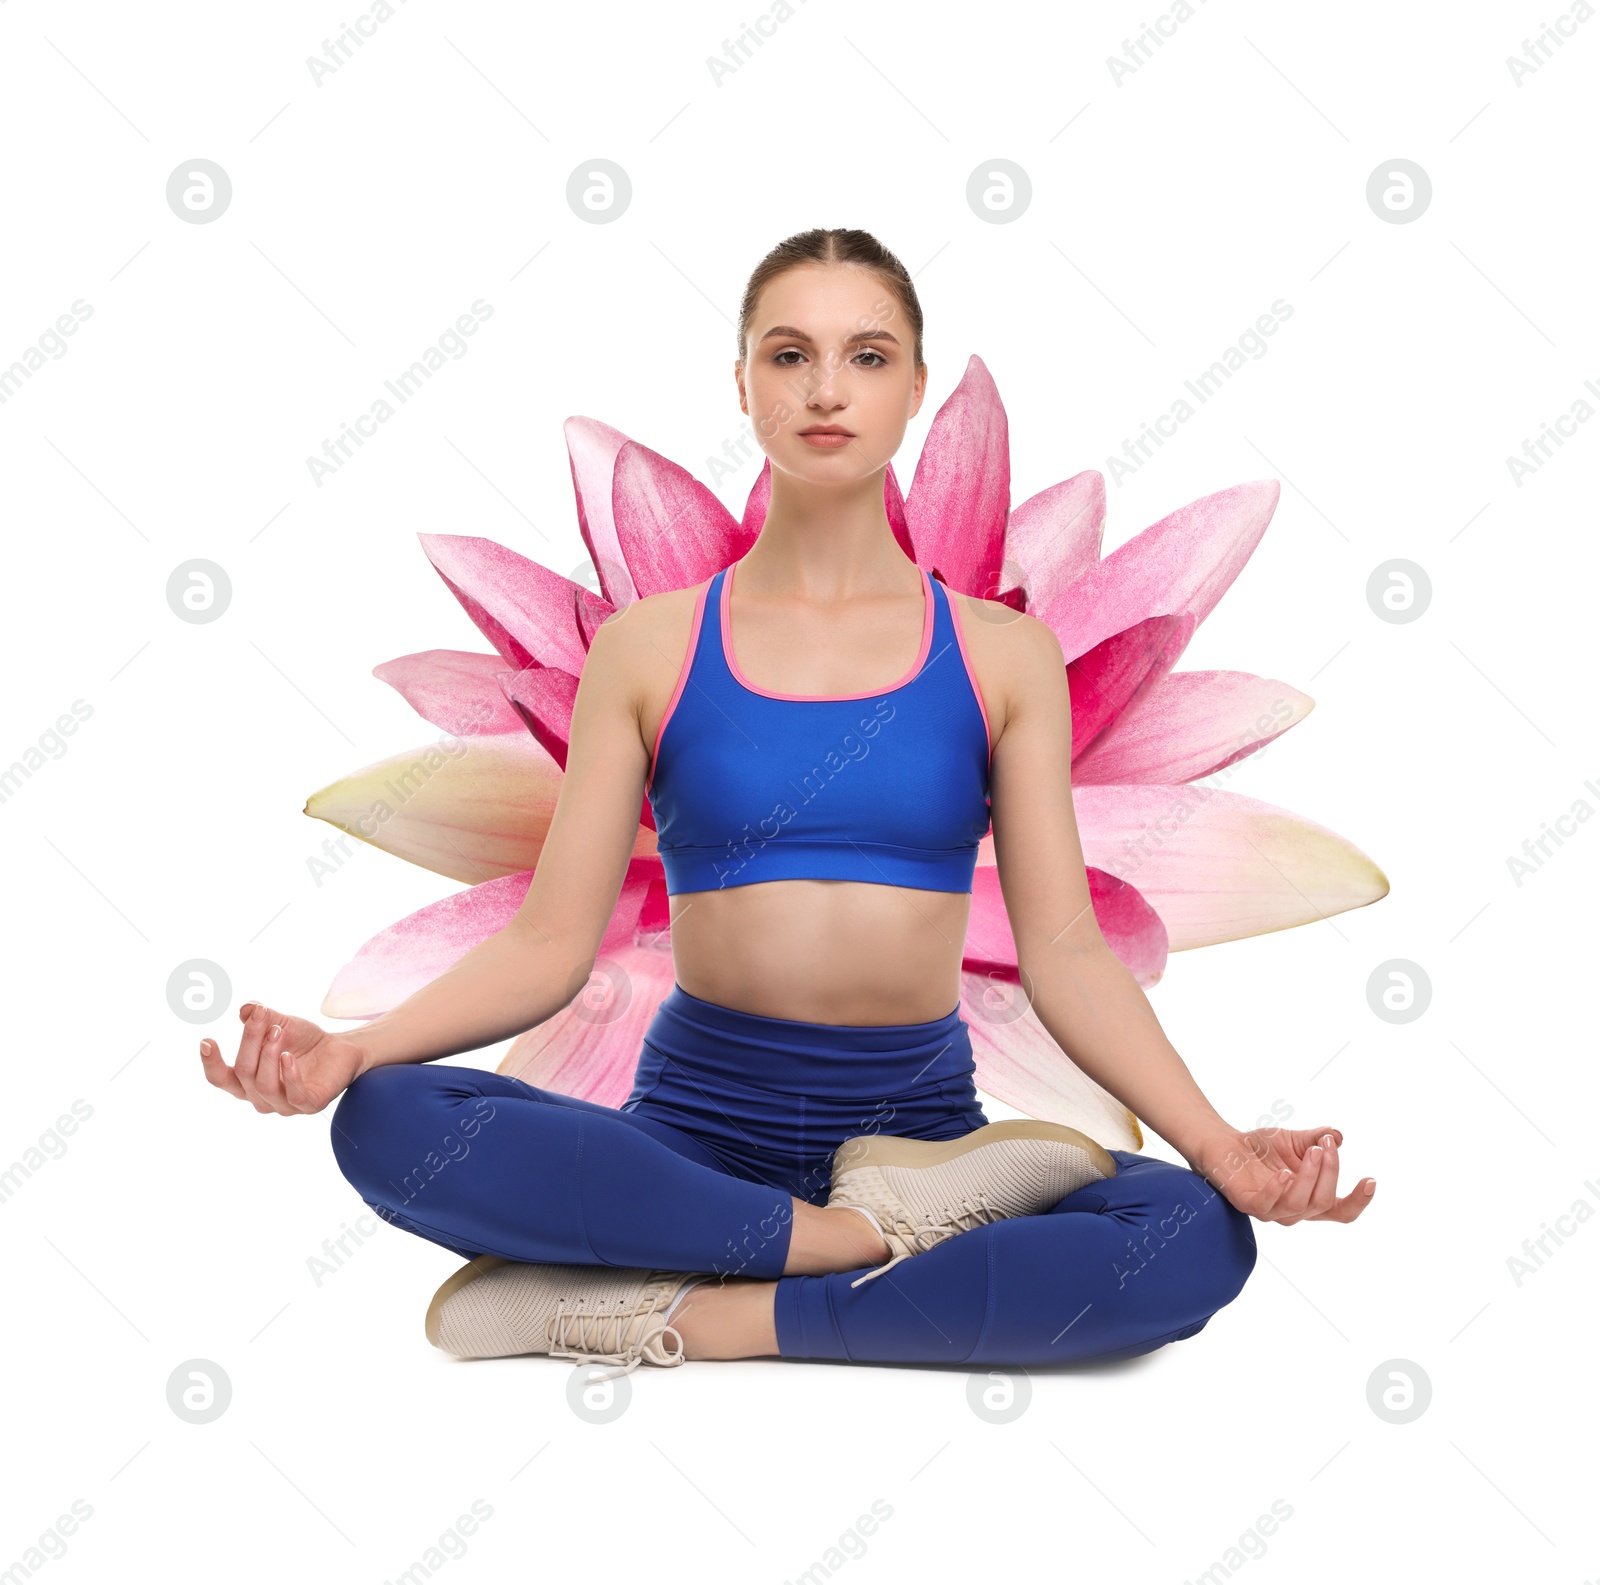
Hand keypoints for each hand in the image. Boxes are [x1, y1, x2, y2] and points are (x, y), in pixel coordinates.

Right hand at [199, 1001, 365, 1115]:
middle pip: (243, 1072)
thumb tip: (245, 1009)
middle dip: (250, 1040)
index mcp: (247, 1082)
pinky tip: (289, 1056)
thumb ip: (260, 1018)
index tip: (206, 1041)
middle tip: (263, 1014)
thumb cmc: (305, 1041)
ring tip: (278, 1031)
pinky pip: (293, 1095)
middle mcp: (261, 1098)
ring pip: (263, 1084)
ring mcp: (284, 1105)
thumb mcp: (280, 1024)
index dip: (211, 1063)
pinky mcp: (309, 1105)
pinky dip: (289, 1075)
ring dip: (268, 1054)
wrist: (341, 1049)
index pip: (220, 1079)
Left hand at [1187, 1125, 1375, 1224]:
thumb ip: (1317, 1140)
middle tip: (1326, 1144)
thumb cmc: (1262, 1147)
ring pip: (1300, 1204)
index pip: (1341, 1211)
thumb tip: (1337, 1136)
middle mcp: (1294, 1210)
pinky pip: (1266, 1205)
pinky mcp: (1247, 1204)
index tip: (1370, 1180)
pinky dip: (1278, 1189)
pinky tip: (1283, 1172)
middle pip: (1324, 1202)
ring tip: (1313, 1151)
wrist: (1224, 1142)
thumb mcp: (1295, 1140)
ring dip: (1310, 1176)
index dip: (1358, 1201)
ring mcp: (1271, 1210)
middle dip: (1331, 1171)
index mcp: (1310, 1198)